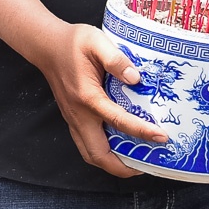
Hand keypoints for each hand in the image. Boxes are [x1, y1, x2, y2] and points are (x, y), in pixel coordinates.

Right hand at [31, 21, 163, 178]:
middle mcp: (79, 114)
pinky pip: (87, 145)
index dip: (142, 132)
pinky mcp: (73, 119)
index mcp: (88, 97)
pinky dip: (104, 153)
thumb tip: (136, 78)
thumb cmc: (72, 42)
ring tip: (136, 163)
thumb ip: (116, 59)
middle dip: (123, 167)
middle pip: (98, 155)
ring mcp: (74, 119)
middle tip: (148, 165)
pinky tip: (119, 147)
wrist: (46, 45)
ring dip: (112, 164)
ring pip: (90, 154)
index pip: (118, 121)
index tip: (162, 137)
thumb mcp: (96, 41)